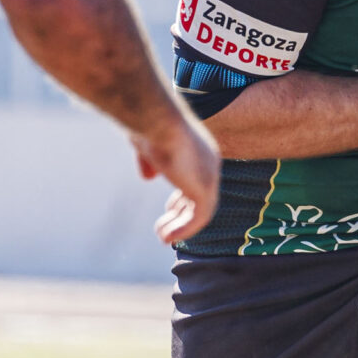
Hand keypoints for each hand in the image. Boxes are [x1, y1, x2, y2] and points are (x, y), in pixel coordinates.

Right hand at [133, 112, 221, 246]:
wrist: (156, 119)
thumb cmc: (148, 124)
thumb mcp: (147, 143)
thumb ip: (150, 159)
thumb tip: (148, 177)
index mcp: (198, 149)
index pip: (196, 178)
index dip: (184, 196)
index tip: (170, 209)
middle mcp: (209, 162)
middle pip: (200, 195)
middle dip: (182, 213)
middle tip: (163, 229)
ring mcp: (210, 175)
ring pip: (201, 210)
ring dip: (182, 226)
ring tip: (163, 237)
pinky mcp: (205, 188)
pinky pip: (200, 217)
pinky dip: (184, 230)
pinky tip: (167, 237)